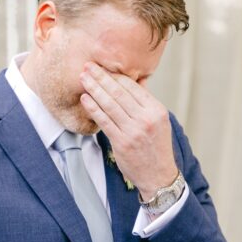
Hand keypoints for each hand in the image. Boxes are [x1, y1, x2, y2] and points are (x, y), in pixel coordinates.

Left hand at [79, 62, 176, 200]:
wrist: (158, 176)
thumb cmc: (156, 147)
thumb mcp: (159, 121)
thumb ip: (147, 101)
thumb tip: (139, 79)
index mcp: (157, 110)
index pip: (133, 87)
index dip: (115, 75)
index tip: (102, 67)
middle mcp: (146, 118)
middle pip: (119, 92)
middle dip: (101, 77)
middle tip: (88, 66)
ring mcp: (134, 130)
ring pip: (110, 104)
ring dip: (94, 89)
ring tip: (83, 78)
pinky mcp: (122, 142)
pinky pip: (104, 121)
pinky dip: (93, 108)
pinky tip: (85, 99)